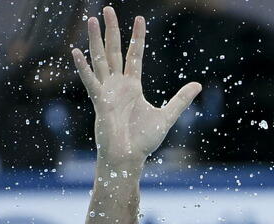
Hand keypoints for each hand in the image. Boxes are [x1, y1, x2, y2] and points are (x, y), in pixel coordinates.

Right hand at [71, 6, 201, 168]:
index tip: (139, 18)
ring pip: (100, 60)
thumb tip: (198, 85)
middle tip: (107, 8)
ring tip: (90, 19)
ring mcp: (107, 92)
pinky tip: (76, 51)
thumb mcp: (167, 116)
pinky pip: (90, 81)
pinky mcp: (100, 102)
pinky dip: (83, 67)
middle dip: (111, 30)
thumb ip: (181, 100)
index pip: (134, 56)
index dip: (137, 37)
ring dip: (95, 40)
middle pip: (114, 51)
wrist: (129, 157)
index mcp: (132, 87)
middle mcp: (118, 85)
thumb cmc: (143, 141)